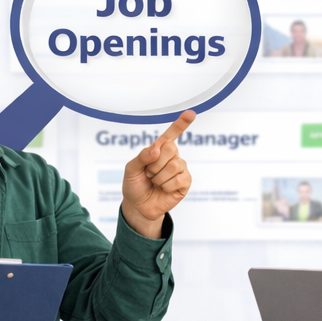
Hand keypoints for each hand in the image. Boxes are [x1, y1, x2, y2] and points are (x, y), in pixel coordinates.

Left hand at [121, 111, 195, 238]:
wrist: (138, 206)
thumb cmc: (135, 185)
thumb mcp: (131, 169)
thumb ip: (142, 156)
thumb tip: (157, 149)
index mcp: (159, 149)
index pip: (171, 134)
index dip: (181, 124)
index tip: (191, 114)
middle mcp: (172, 157)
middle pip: (170, 148)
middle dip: (155, 164)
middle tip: (149, 173)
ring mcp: (180, 169)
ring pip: (174, 165)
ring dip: (159, 177)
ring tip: (155, 182)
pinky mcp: (185, 182)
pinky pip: (178, 179)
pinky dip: (166, 186)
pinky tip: (164, 189)